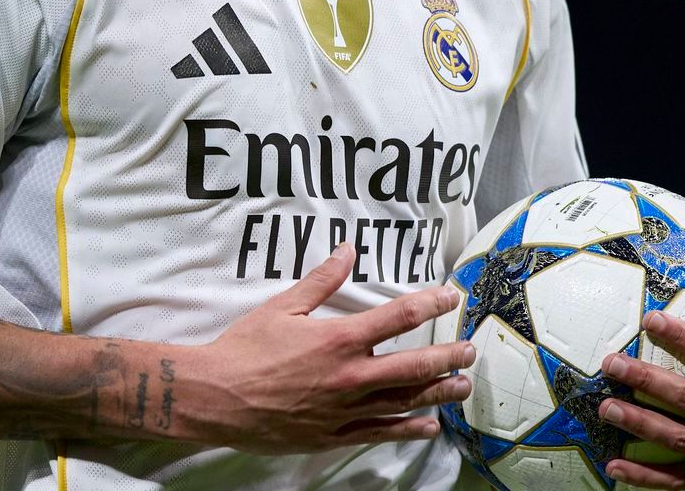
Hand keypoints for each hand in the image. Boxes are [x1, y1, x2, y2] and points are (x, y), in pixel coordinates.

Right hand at [178, 241, 476, 453]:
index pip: (399, 317)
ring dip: (437, 393)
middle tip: (469, 350)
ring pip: (403, 401)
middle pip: (414, 366)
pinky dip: (407, 429)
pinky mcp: (332, 435)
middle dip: (447, 356)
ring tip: (461, 386)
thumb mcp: (282, 306)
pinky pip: (379, 433)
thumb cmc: (244, 348)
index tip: (450, 296)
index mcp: (339, 339)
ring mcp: (344, 410)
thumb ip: (321, 280)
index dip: (430, 304)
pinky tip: (428, 426)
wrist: (215, 398)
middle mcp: (350, 376)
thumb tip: (347, 250)